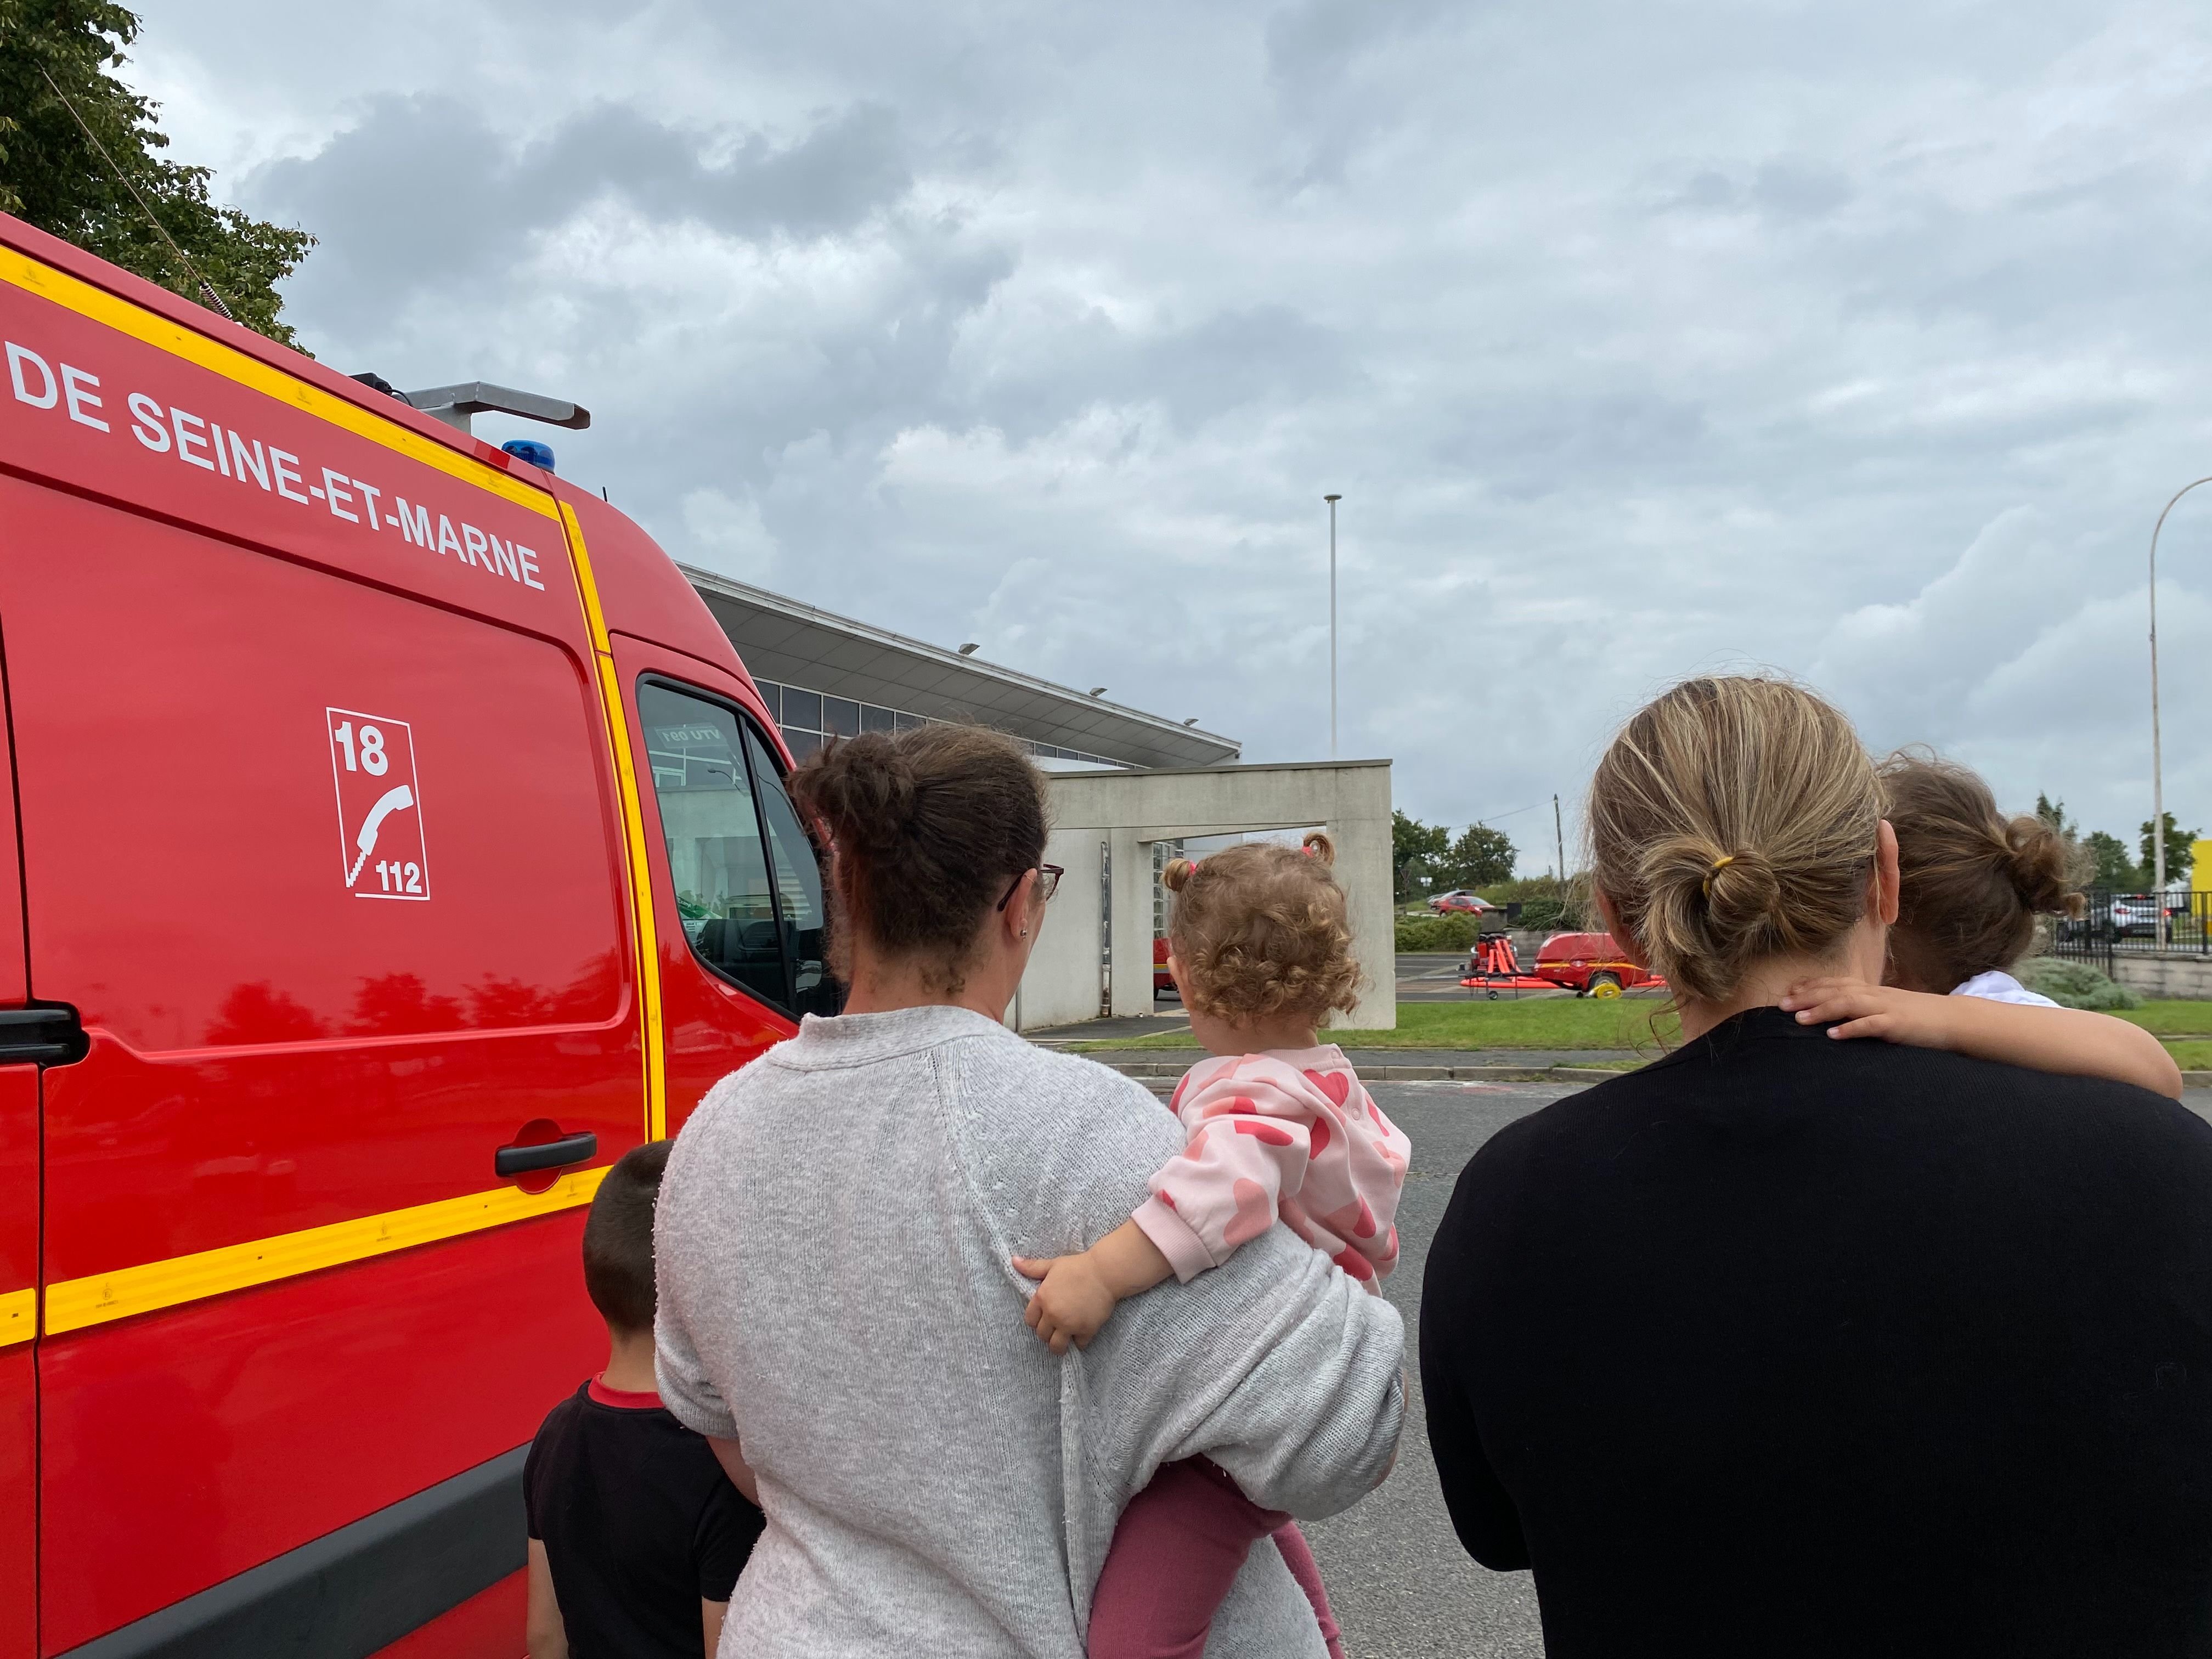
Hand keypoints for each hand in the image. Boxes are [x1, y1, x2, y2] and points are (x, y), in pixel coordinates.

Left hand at [1011, 1252, 1118, 1353]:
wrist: (1105, 1272)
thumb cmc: (1078, 1266)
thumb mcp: (1052, 1265)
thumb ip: (1032, 1267)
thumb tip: (1013, 1261)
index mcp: (1042, 1299)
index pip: (1030, 1321)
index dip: (1036, 1320)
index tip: (1044, 1318)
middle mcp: (1053, 1314)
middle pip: (1042, 1335)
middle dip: (1048, 1333)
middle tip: (1056, 1327)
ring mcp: (1069, 1324)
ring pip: (1057, 1346)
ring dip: (1060, 1344)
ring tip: (1065, 1340)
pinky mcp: (1086, 1330)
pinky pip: (1079, 1344)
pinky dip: (1080, 1341)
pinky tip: (1082, 1333)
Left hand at [1778, 977, 1948, 1044]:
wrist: (1952, 1020)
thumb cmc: (1915, 1017)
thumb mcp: (1885, 1008)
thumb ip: (1862, 1009)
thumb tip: (1835, 1016)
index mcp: (1871, 991)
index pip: (1835, 983)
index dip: (1810, 986)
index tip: (1787, 992)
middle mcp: (1874, 995)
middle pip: (1835, 991)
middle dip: (1806, 997)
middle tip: (1781, 1005)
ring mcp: (1886, 1008)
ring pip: (1849, 1004)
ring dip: (1822, 1010)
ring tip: (1799, 1019)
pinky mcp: (1897, 1024)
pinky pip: (1871, 1025)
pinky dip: (1851, 1029)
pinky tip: (1833, 1035)